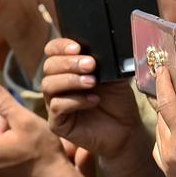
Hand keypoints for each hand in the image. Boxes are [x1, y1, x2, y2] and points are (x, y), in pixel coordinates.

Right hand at [42, 38, 148, 163]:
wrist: (127, 130)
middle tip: (90, 64)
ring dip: (71, 80)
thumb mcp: (114, 77)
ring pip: (49, 85)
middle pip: (49, 66)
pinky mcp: (57, 123)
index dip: (61, 46)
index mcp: (67, 69)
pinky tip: (93, 100)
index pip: (53, 51)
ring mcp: (54, 103)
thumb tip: (99, 47)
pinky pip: (57, 106)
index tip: (78, 47)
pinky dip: (75, 101)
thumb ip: (104, 62)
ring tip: (92, 82)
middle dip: (69, 63)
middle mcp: (57, 85)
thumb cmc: (119, 102)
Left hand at [154, 67, 175, 176]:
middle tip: (175, 84)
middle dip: (167, 100)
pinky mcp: (169, 172)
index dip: (165, 84)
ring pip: (160, 131)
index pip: (167, 104)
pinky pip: (161, 146)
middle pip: (162, 116)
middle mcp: (168, 151)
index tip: (165, 70)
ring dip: (167, 118)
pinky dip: (167, 134)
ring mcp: (166, 163)